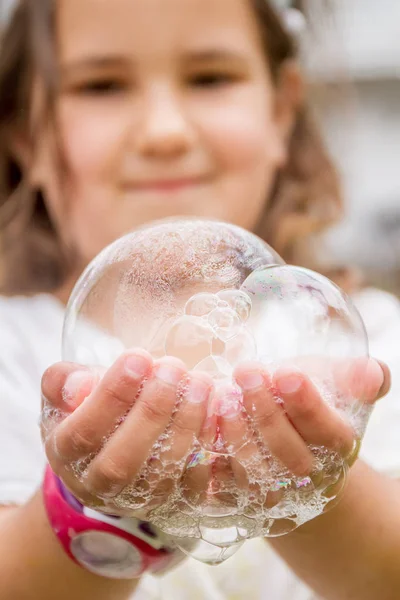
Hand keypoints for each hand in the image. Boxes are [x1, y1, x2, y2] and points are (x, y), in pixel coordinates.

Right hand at [41, 350, 212, 515]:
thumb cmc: (90, 410)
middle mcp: (97, 486)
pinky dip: (208, 447)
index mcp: (65, 455)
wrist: (108, 453)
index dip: (111, 395)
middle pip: (122, 461)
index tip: (139, 356)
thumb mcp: (66, 392)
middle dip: (152, 411)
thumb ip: (63, 382)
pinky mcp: (172, 503)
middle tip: (173, 368)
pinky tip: (217, 411)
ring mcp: (136, 500)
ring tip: (200, 382)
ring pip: (161, 474)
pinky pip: (194, 483)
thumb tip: (80, 384)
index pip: (84, 431)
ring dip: (185, 425)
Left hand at [207, 357, 389, 517]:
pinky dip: (209, 451)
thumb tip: (372, 373)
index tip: (285, 373)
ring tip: (223, 394)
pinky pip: (220, 481)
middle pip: (288, 454)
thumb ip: (359, 376)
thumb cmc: (307, 405)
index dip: (307, 405)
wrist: (284, 444)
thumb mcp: (335, 384)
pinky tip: (201, 419)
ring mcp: (271, 493)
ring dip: (237, 432)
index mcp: (338, 448)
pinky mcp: (235, 496)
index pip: (328, 432)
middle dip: (266, 411)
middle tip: (246, 371)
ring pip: (254, 472)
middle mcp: (307, 478)